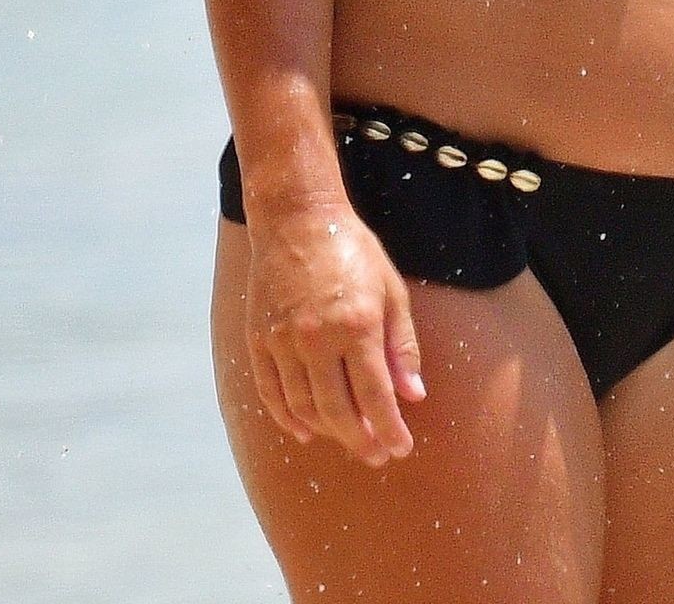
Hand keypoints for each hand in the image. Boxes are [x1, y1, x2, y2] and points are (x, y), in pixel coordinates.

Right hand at [244, 200, 428, 467]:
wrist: (298, 218)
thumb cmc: (353, 251)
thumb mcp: (391, 290)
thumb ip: (402, 345)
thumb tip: (414, 396)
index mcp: (357, 325)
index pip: (375, 396)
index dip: (389, 429)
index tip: (400, 448)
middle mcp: (317, 338)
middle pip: (338, 411)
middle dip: (360, 440)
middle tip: (376, 454)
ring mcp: (284, 340)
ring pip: (304, 408)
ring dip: (327, 433)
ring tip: (349, 441)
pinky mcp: (259, 338)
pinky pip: (271, 392)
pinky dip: (287, 418)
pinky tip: (305, 430)